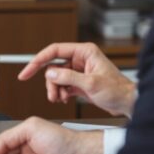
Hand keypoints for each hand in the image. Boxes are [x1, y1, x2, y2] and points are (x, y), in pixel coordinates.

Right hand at [18, 42, 136, 116]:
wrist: (127, 103)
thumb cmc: (117, 90)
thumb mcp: (91, 83)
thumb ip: (68, 77)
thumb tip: (50, 73)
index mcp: (85, 52)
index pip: (54, 51)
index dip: (38, 60)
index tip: (26, 72)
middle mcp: (81, 59)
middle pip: (53, 66)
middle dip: (50, 82)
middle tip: (51, 95)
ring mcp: (79, 71)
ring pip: (56, 77)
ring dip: (55, 89)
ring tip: (60, 99)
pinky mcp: (79, 81)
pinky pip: (62, 85)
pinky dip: (61, 93)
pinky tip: (66, 99)